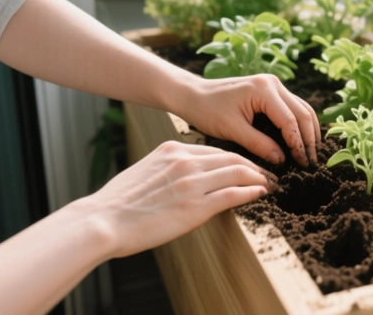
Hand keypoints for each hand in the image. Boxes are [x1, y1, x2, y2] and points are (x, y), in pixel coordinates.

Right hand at [84, 140, 277, 257]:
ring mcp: (192, 182)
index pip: (215, 150)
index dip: (236, 158)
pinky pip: (233, 193)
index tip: (247, 166)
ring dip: (259, 178)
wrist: (103, 221)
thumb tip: (186, 177)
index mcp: (172, 150)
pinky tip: (260, 193)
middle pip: (232, 158)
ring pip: (238, 172)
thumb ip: (169, 169)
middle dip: (253, 166)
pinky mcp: (196, 206)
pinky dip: (251, 192)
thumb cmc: (118, 203)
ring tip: (269, 184)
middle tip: (267, 174)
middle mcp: (185, 161)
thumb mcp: (145, 172)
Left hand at [173, 74, 320, 166]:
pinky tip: (301, 141)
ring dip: (308, 131)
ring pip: (302, 109)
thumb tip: (281, 160)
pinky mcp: (271, 91)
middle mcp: (274, 84)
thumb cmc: (207, 110)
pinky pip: (293, 108)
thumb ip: (258, 144)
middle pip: (303, 112)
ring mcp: (274, 85)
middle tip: (311, 162)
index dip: (298, 144)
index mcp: (264, 89)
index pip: (290, 120)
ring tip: (310, 153)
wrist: (193, 94)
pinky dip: (299, 124)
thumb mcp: (232, 130)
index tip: (303, 164)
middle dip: (309, 139)